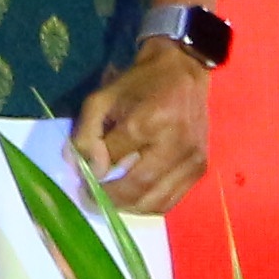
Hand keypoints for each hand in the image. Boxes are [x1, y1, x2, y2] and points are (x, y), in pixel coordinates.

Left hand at [72, 41, 213, 214]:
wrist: (184, 70)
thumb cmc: (139, 83)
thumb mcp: (102, 98)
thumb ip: (86, 132)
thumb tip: (78, 167)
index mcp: (147, 123)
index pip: (113, 161)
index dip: (92, 175)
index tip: (79, 180)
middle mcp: (174, 144)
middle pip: (137, 188)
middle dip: (109, 200)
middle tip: (89, 199)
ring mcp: (191, 159)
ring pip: (156, 201)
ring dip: (128, 208)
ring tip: (110, 201)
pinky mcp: (200, 167)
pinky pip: (172, 199)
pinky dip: (149, 204)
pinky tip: (133, 197)